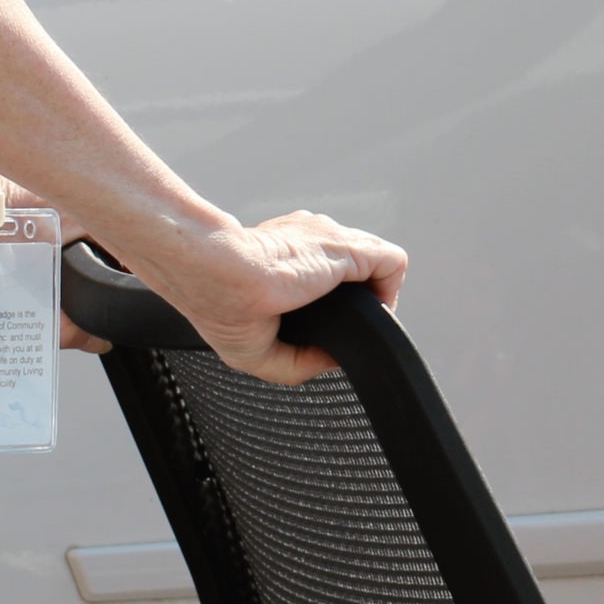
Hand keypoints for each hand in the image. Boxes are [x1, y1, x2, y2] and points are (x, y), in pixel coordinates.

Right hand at [150, 209, 409, 386]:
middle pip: (352, 271)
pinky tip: (371, 315)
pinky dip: (389, 291)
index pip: (323, 273)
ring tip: (356, 322)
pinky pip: (392, 263)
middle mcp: (309, 242)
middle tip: (339, 328)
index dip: (332, 304)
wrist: (211, 268)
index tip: (322, 328)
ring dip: (372, 298)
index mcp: (284, 256)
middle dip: (353, 304)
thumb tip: (334, 361)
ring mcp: (330, 242)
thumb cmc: (216, 300)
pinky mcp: (348, 248)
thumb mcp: (255, 350)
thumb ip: (298, 360)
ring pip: (374, 266)